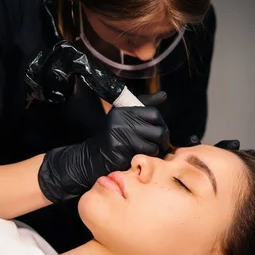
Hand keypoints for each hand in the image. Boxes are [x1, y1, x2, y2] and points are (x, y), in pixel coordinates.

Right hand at [38, 101, 169, 202]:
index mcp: (123, 111)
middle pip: (158, 131)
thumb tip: (163, 95)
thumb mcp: (124, 117)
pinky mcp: (120, 155)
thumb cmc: (112, 137)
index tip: (160, 130)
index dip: (161, 124)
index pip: (155, 114)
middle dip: (163, 140)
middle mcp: (121, 123)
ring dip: (154, 152)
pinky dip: (145, 160)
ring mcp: (120, 139)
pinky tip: (138, 158)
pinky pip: (143, 158)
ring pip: (153, 147)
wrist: (90, 157)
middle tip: (160, 145)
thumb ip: (144, 106)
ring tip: (148, 152)